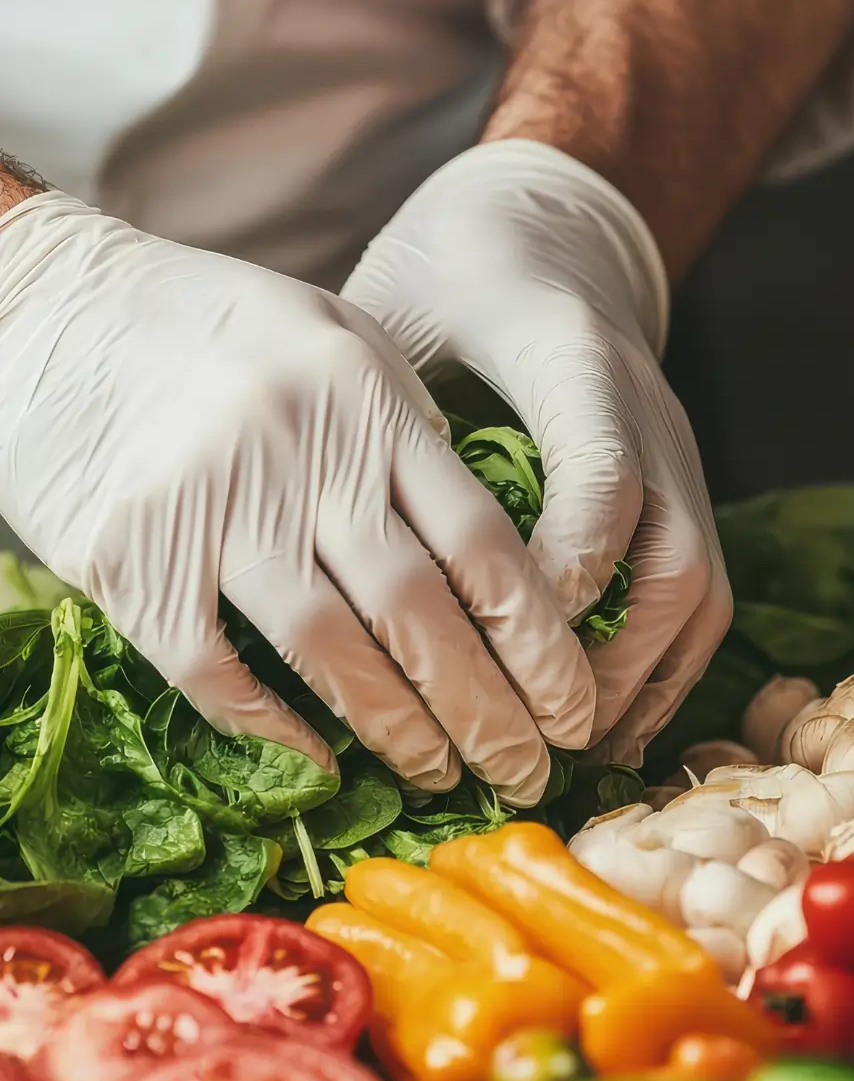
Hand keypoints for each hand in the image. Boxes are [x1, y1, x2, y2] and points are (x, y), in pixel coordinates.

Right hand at [0, 190, 595, 802]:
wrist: (42, 305)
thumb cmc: (200, 321)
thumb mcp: (326, 332)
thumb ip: (402, 423)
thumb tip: (479, 535)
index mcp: (364, 399)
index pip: (482, 543)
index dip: (539, 641)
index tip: (573, 704)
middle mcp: (301, 454)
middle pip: (419, 612)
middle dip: (488, 710)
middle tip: (528, 772)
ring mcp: (212, 508)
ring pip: (330, 649)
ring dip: (397, 729)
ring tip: (441, 775)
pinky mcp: (130, 559)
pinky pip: (214, 669)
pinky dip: (272, 724)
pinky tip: (319, 760)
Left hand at [343, 140, 731, 763]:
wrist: (555, 227)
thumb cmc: (454, 270)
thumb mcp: (395, 311)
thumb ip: (372, 405)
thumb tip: (319, 534)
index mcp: (574, 358)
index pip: (600, 481)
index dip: (563, 574)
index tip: (506, 643)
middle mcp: (649, 414)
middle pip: (672, 562)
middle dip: (607, 666)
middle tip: (533, 735)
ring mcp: (677, 456)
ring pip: (699, 594)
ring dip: (642, 683)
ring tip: (571, 752)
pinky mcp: (681, 489)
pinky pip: (700, 598)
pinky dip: (660, 671)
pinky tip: (604, 722)